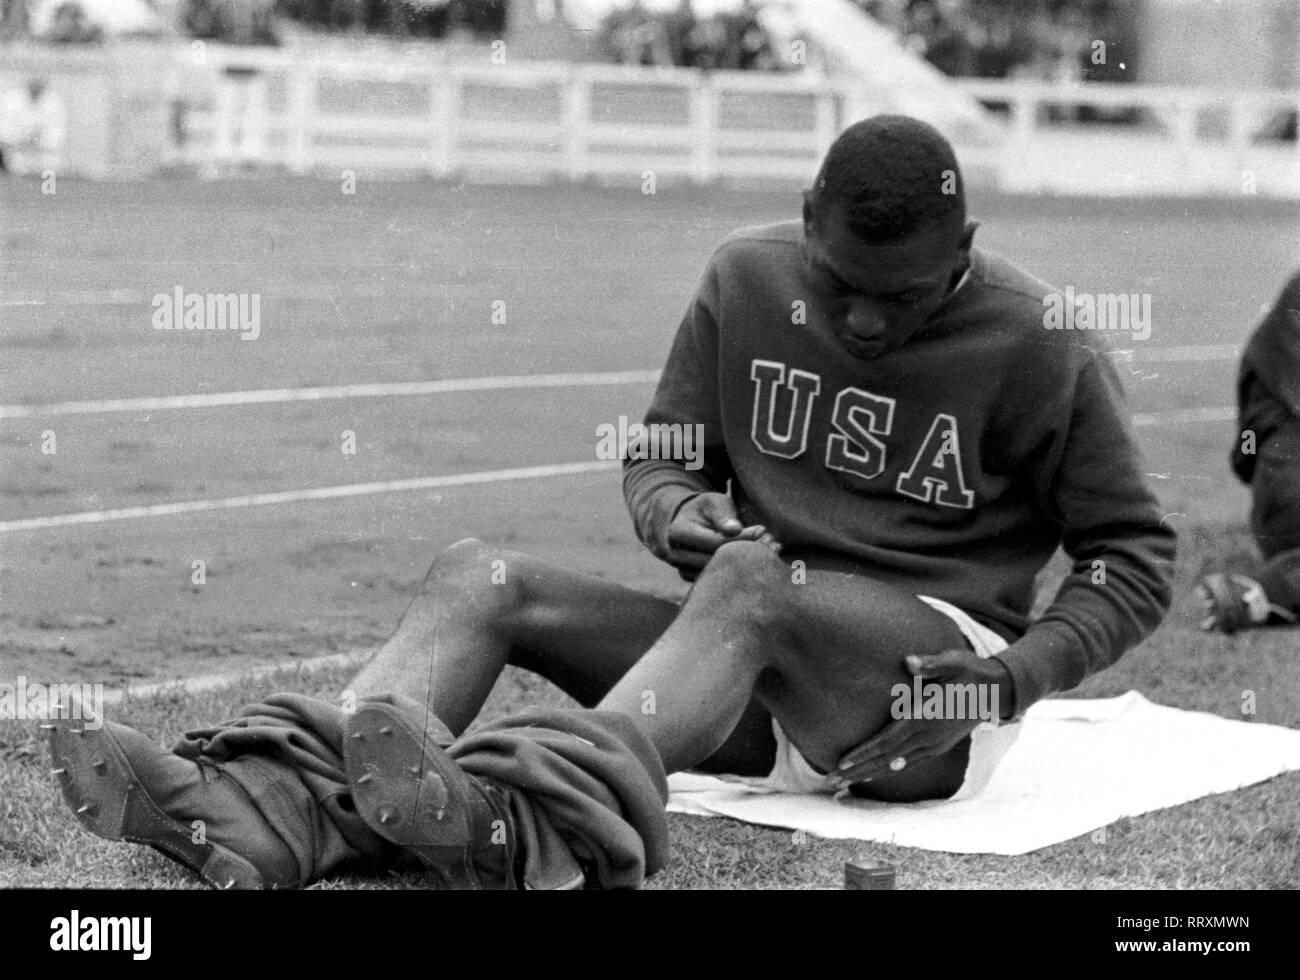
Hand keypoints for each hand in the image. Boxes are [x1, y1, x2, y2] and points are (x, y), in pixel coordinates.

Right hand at [661, 492, 779, 579]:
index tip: (762, 530)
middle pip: (716, 562)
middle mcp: (675, 555)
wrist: (687, 521)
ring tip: (769, 552)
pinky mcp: (692, 581)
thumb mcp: (713, 502)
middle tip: (772, 544)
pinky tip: (755, 563)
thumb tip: (735, 530)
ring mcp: (682, 570)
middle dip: (745, 554)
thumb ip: (723, 515)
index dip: (741, 538)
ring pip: (718, 575)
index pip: (715, 542)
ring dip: (745, 566)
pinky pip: (717, 581)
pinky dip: (737, 573)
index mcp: (678, 533)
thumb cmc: (704, 508)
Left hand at [829, 649, 1011, 787]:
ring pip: (895, 765)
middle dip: (858, 771)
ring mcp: (933, 745)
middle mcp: (928, 737)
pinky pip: (908, 763)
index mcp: (925, 718)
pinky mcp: (937, 747)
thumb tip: (909, 662)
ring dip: (868, 774)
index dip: (864, 753)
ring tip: (843, 783)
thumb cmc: (970, 672)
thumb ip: (931, 664)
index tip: (843, 762)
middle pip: (886, 759)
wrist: (997, 691)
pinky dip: (888, 771)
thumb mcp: (954, 661)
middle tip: (831, 780)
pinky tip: (872, 775)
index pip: (888, 741)